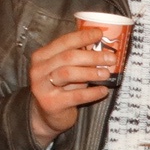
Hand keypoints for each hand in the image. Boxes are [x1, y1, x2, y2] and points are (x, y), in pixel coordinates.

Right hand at [27, 28, 115, 146]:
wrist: (46, 115)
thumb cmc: (60, 88)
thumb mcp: (64, 70)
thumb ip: (77, 59)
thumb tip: (102, 47)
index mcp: (42, 56)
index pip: (63, 42)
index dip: (82, 36)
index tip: (100, 33)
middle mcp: (39, 69)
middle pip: (68, 57)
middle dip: (92, 56)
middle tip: (111, 57)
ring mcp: (42, 87)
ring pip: (69, 73)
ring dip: (91, 72)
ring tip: (106, 73)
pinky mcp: (51, 104)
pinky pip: (75, 96)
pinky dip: (92, 93)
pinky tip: (103, 91)